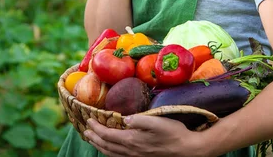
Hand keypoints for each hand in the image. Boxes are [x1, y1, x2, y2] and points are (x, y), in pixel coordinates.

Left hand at [83, 115, 202, 156]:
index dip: (96, 127)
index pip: (108, 134)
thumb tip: (125, 119)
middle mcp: (131, 151)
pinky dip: (109, 152)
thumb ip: (140, 120)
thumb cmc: (173, 133)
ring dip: (99, 146)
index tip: (89, 120)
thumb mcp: (157, 121)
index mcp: (132, 140)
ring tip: (92, 139)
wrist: (187, 150)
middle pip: (106, 145)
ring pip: (111, 153)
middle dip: (94, 137)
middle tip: (86, 129)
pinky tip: (109, 149)